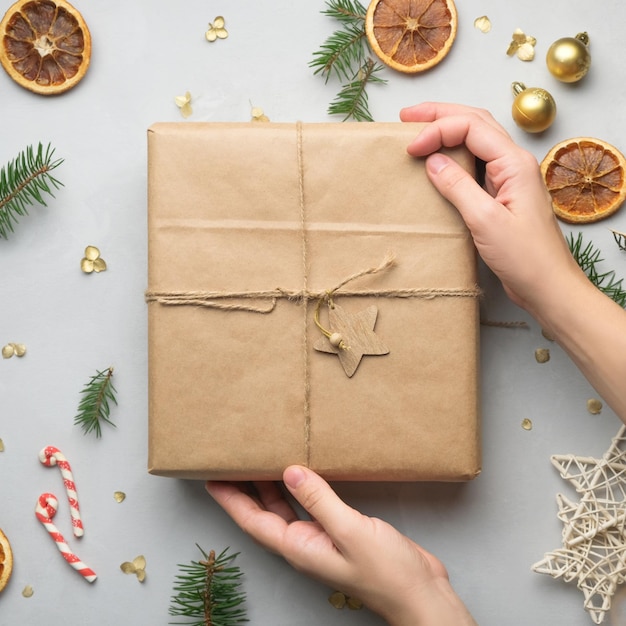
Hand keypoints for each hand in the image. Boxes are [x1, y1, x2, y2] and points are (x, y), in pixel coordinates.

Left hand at [206, 465, 476, 625]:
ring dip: (270, 485)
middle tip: (230, 461)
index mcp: (299, 547)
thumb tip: (290, 472)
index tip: (212, 478)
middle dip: (244, 489)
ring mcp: (321, 537)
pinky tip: (302, 471)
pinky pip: (311, 504)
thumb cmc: (387, 573)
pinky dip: (301, 487)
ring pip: (286, 506)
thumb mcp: (350, 532)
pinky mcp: (339, 530)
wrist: (419, 592)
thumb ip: (319, 501)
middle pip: (264, 512)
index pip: (253, 520)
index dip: (230, 499)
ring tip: (258, 460)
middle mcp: (304, 543)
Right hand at [400, 102, 581, 315]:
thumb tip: (432, 161)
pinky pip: (475, 165)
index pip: (471, 128)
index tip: (410, 147)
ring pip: (476, 141)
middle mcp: (513, 164)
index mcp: (514, 163)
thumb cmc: (525, 257)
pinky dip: (453, 157)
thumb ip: (457, 186)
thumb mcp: (485, 220)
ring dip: (447, 131)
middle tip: (407, 116)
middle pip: (475, 123)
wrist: (547, 286)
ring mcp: (508, 179)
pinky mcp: (501, 196)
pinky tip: (437, 163)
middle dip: (441, 115)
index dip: (437, 130)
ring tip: (419, 130)